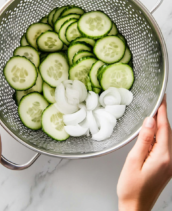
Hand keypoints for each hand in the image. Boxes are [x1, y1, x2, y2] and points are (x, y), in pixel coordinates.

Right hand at [117, 95, 171, 210]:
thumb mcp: (134, 160)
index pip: (164, 127)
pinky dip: (160, 135)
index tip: (162, 98)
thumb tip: (150, 122)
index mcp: (163, 157)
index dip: (162, 111)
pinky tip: (153, 132)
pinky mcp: (167, 166)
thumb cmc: (131, 187)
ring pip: (167, 138)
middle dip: (162, 116)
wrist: (136, 207)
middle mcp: (170, 160)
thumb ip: (144, 140)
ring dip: (161, 125)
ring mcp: (170, 164)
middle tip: (157, 102)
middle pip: (168, 131)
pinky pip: (165, 145)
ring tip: (154, 113)